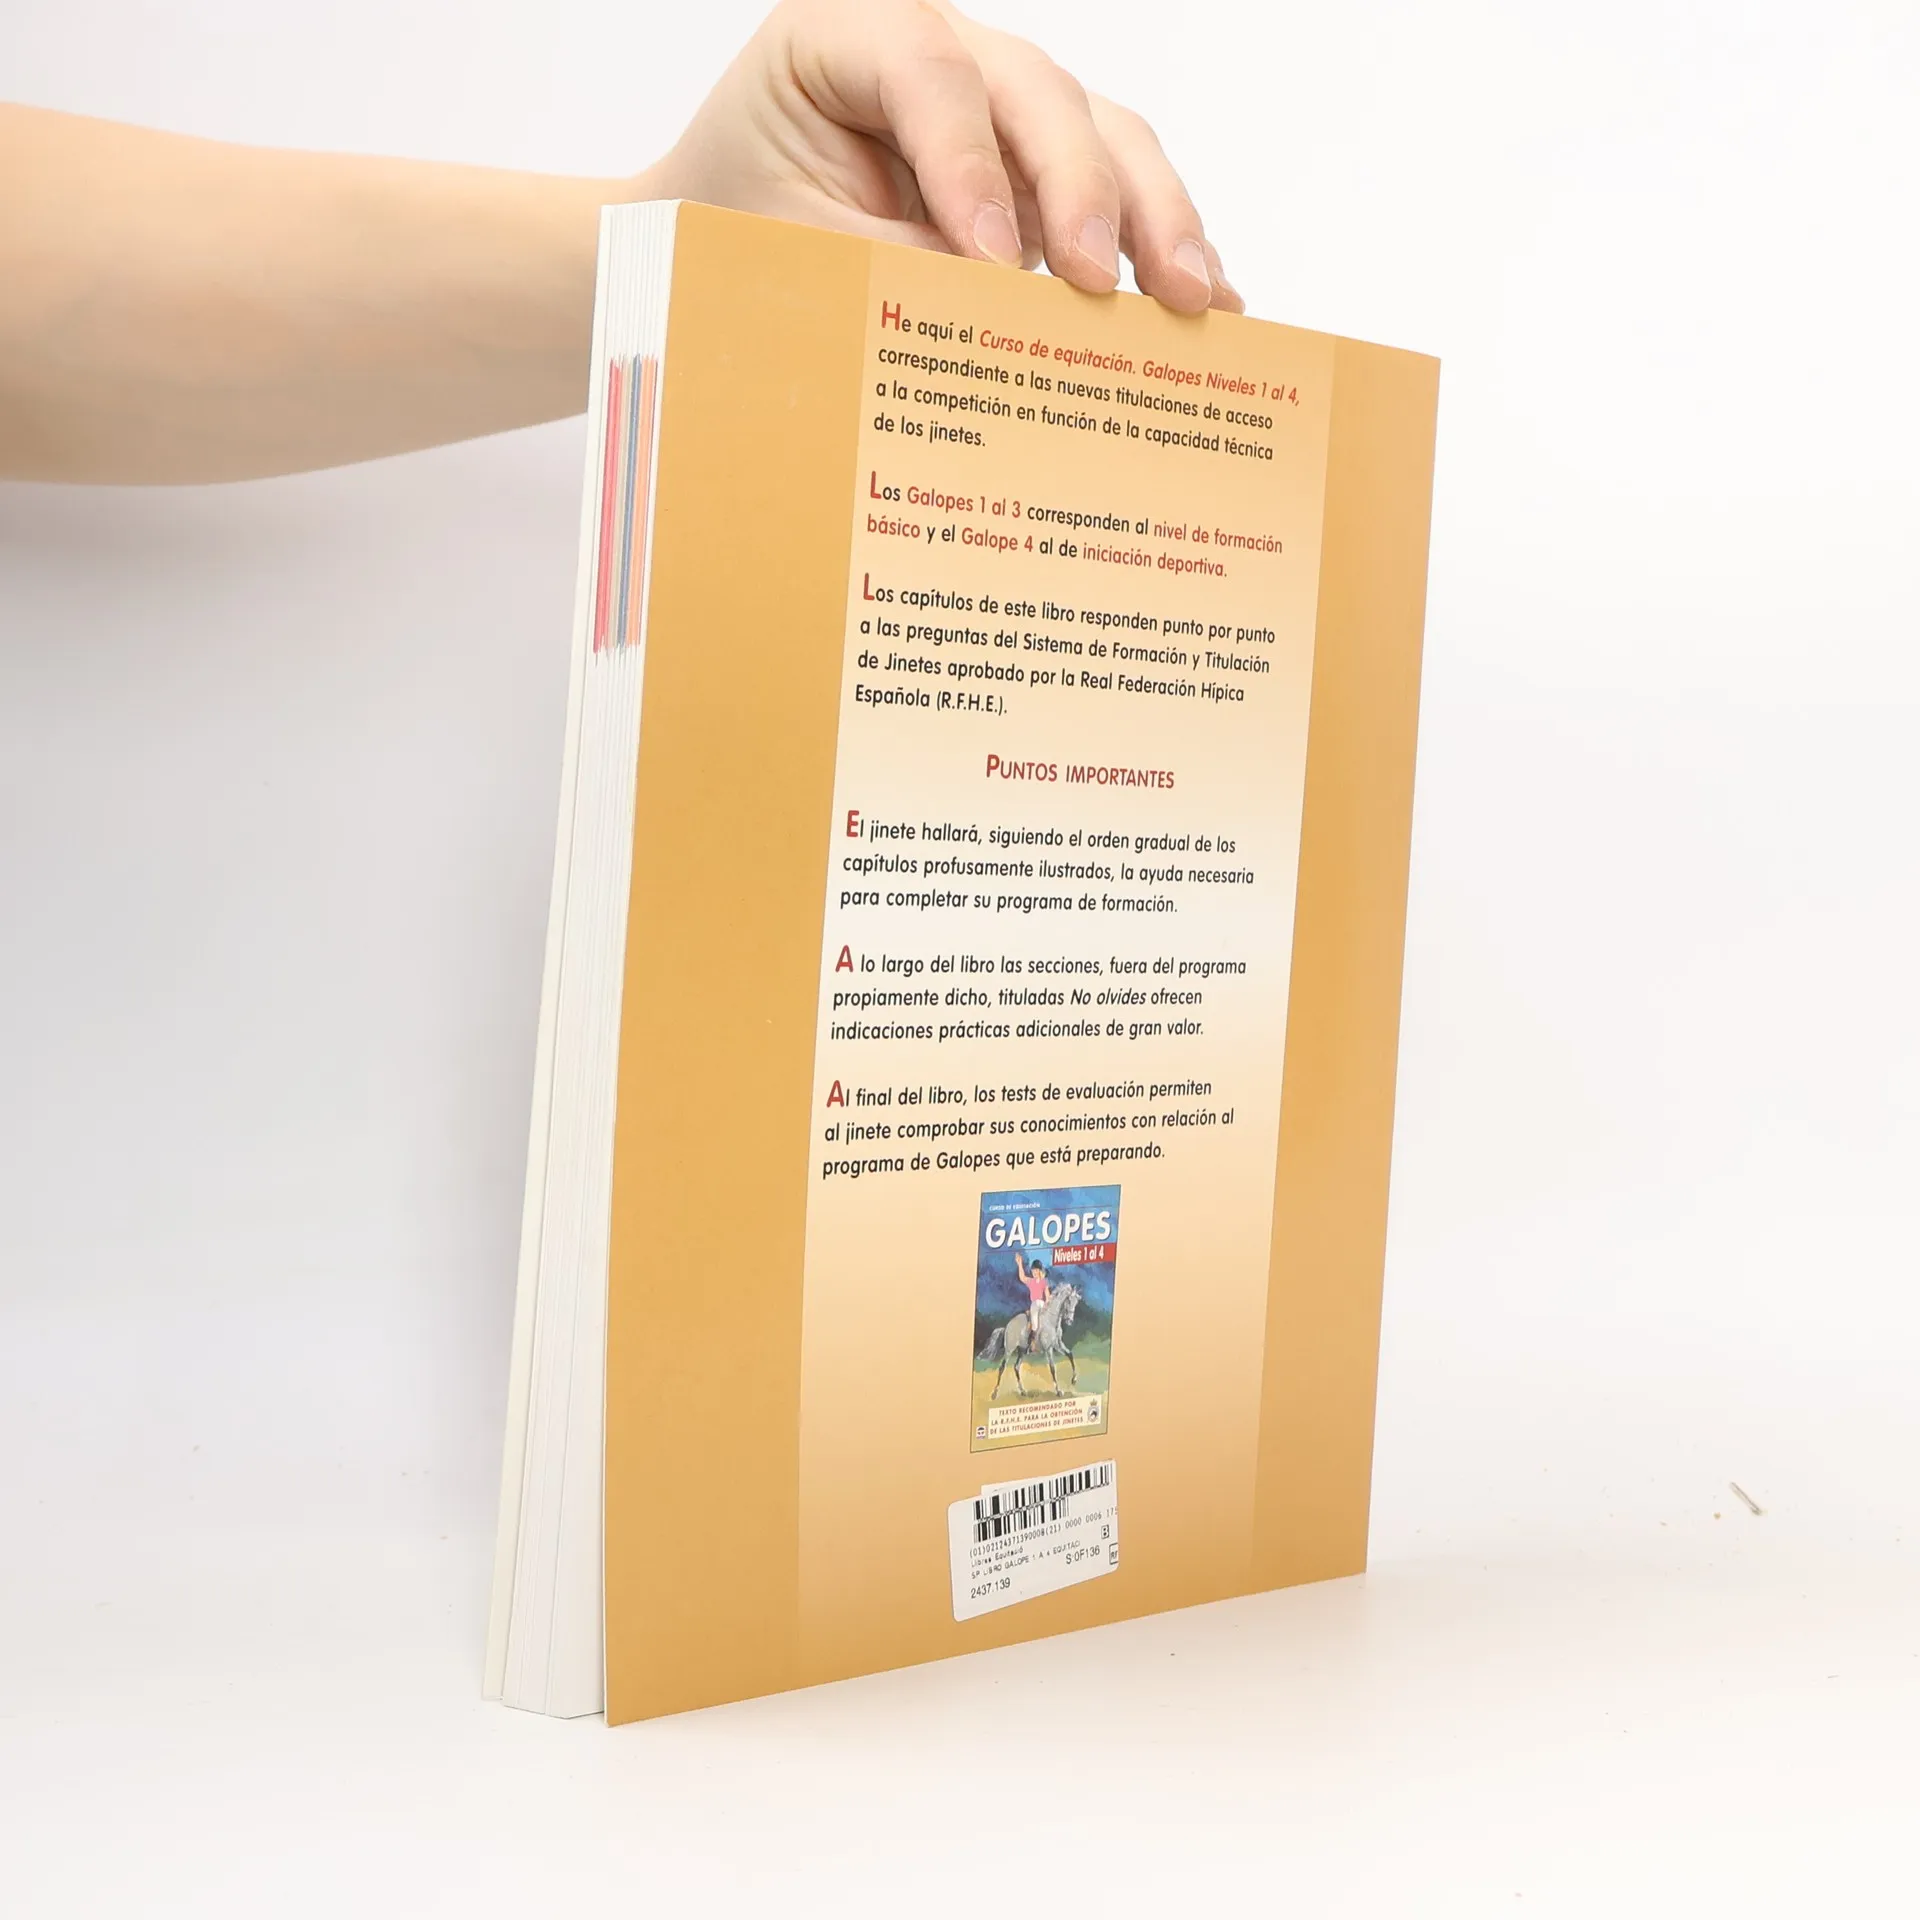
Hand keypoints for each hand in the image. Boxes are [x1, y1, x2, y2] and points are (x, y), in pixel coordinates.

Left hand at [640, 0, 1241, 314]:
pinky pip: (1118, 189)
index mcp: (844, 34)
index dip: (969, 164)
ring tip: (1193, 300)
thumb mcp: (787, 249)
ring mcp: (1000, 103)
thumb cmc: (737, 229)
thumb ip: (882, 264)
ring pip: (1101, 132)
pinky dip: (1160, 244)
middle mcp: (937, 47)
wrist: (721, 237)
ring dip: (1155, 218)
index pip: (928, 72)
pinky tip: (1209, 303)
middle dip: (1086, 192)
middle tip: (1101, 284)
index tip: (990, 262)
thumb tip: (995, 315)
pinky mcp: (1039, 165)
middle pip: (1039, 94)